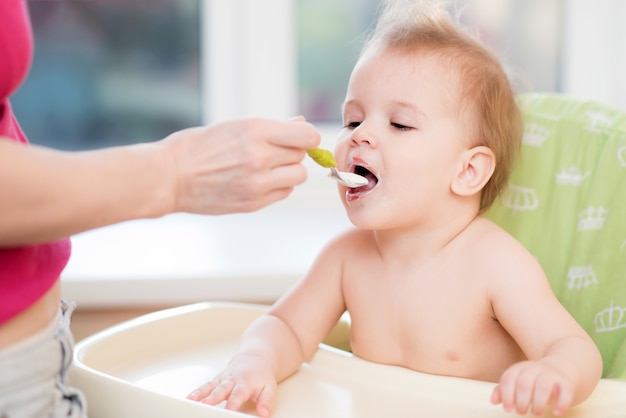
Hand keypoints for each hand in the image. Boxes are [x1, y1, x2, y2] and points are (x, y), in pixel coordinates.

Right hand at [162, 117, 319, 214]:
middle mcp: (260, 157)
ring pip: (297, 176)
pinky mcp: (253, 203)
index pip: (307, 135)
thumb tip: (301, 122)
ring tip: (267, 167)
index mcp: (255, 131)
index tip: (299, 137)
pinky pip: (283, 193)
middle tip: (271, 151)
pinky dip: (277, 186)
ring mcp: (257, 183)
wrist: (170, 177)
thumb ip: (272, 127)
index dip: (306, 136)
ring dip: (288, 171)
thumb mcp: (234, 126)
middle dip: (291, 152)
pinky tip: (258, 181)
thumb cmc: (198, 146)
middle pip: (301, 155)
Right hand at [187, 358, 277, 416]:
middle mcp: (232, 380)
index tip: (228, 411)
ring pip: (210, 386)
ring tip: (191, 400)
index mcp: (246, 383)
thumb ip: (266, 401)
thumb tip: (264, 413)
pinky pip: (205, 386)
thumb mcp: (269, 388)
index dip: (233, 403)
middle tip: (205, 405)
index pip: (238, 394)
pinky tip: (189, 398)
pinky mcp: (216, 380)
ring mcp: (222, 379)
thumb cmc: (261, 376)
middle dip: (213, 398)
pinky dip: (197, 392)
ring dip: (201, 393)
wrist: (254, 359)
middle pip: (221, 389)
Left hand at [490, 360, 574, 415]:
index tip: (508, 409)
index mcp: (520, 368)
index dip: (506, 395)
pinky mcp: (566, 381)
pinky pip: (565, 391)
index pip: (508, 379)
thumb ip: (504, 390)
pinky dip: (561, 403)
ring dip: (538, 403)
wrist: (561, 366)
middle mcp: (535, 368)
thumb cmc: (534, 379)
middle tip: (522, 412)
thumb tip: (493, 401)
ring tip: (536, 413)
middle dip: (521, 401)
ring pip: (543, 386)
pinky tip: (556, 412)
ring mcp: (551, 374)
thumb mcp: (518, 380)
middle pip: (524, 383)